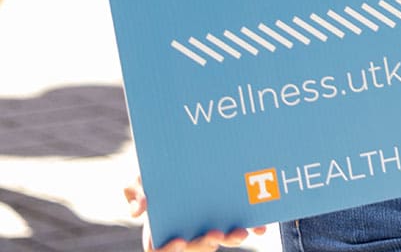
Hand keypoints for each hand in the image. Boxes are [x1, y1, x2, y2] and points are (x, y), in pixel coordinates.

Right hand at [125, 179, 266, 251]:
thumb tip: (137, 209)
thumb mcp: (144, 178)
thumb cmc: (161, 174)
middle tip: (215, 234)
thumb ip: (135, 190)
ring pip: (221, 238)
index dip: (170, 249)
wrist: (189, 160)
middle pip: (197, 246)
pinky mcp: (228, 215)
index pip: (161, 248)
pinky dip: (252, 227)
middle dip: (207, 243)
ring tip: (241, 233)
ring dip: (231, 238)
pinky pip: (240, 224)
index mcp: (163, 227)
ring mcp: (209, 224)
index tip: (181, 240)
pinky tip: (261, 227)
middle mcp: (187, 231)